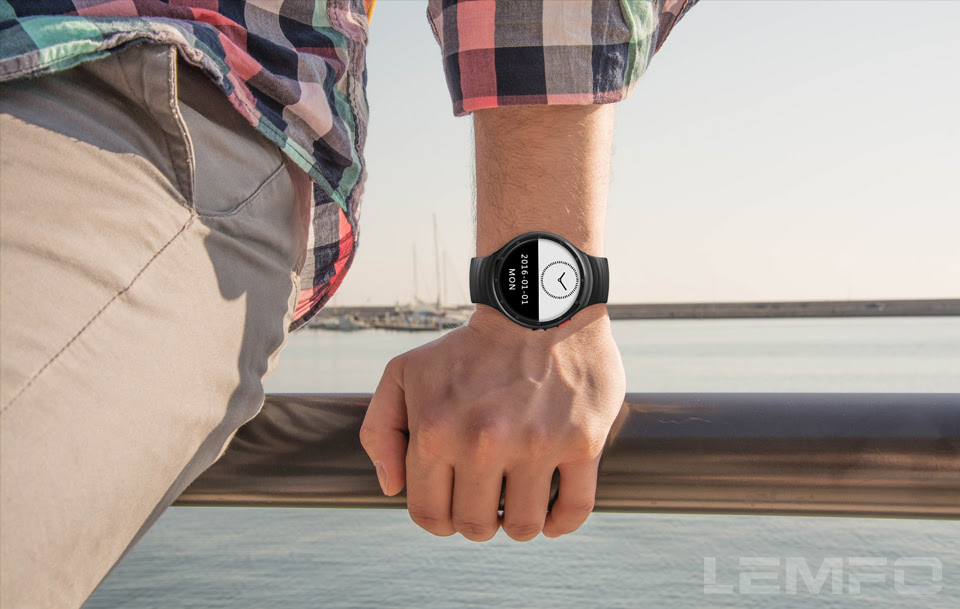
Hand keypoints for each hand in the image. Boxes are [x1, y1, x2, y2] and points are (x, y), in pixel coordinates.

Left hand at [359, 305, 625, 540]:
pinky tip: (551, 512)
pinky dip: (561, 523)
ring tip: (518, 500)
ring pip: (525, 526)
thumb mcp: (404, 373)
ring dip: (519, 523)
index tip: (453, 504)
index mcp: (435, 431)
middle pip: (476, 526)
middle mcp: (483, 443)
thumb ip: (380, 430)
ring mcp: (536, 444)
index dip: (439, 518)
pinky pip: (574, 510)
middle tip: (488, 498)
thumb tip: (392, 488)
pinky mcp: (582, 441)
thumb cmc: (468, 348)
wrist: (536, 307)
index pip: (429, 514)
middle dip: (478, 520)